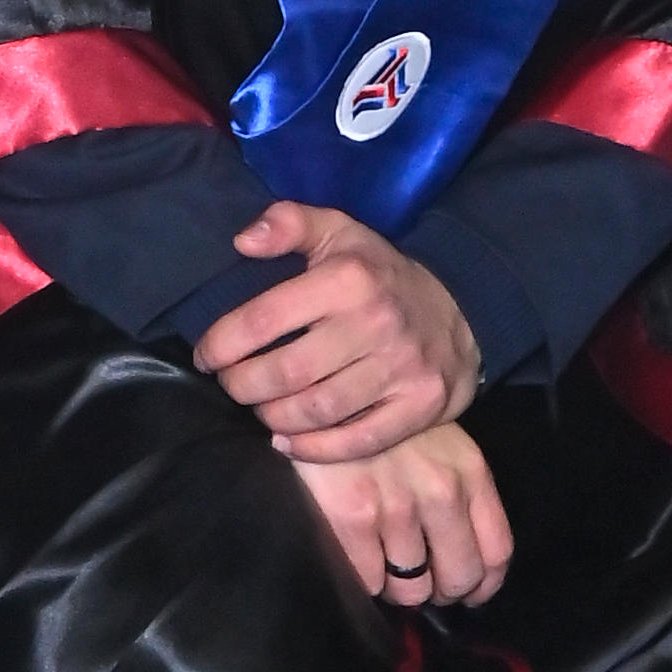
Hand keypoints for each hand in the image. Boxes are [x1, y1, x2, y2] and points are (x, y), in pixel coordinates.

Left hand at [194, 198, 478, 454]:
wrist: (464, 309)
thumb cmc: (380, 275)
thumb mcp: (339, 232)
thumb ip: (289, 223)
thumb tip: (242, 240)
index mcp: (348, 277)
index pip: (264, 319)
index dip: (223, 343)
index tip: (207, 356)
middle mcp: (375, 323)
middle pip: (285, 373)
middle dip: (243, 386)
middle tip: (231, 386)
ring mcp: (401, 369)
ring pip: (316, 411)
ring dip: (274, 417)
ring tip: (260, 409)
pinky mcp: (419, 407)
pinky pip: (356, 442)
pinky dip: (314, 449)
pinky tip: (288, 440)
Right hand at [286, 418, 514, 616]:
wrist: (324, 391)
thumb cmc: (382, 422)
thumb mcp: (438, 443)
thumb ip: (459, 492)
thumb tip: (463, 563)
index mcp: (468, 471)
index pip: (497, 550)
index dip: (483, 585)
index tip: (467, 594)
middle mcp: (441, 491)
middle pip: (460, 577)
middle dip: (441, 591)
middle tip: (420, 582)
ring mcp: (397, 506)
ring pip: (412, 590)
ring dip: (398, 587)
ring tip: (383, 566)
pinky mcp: (353, 518)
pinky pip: (370, 583)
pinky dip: (365, 580)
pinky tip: (355, 555)